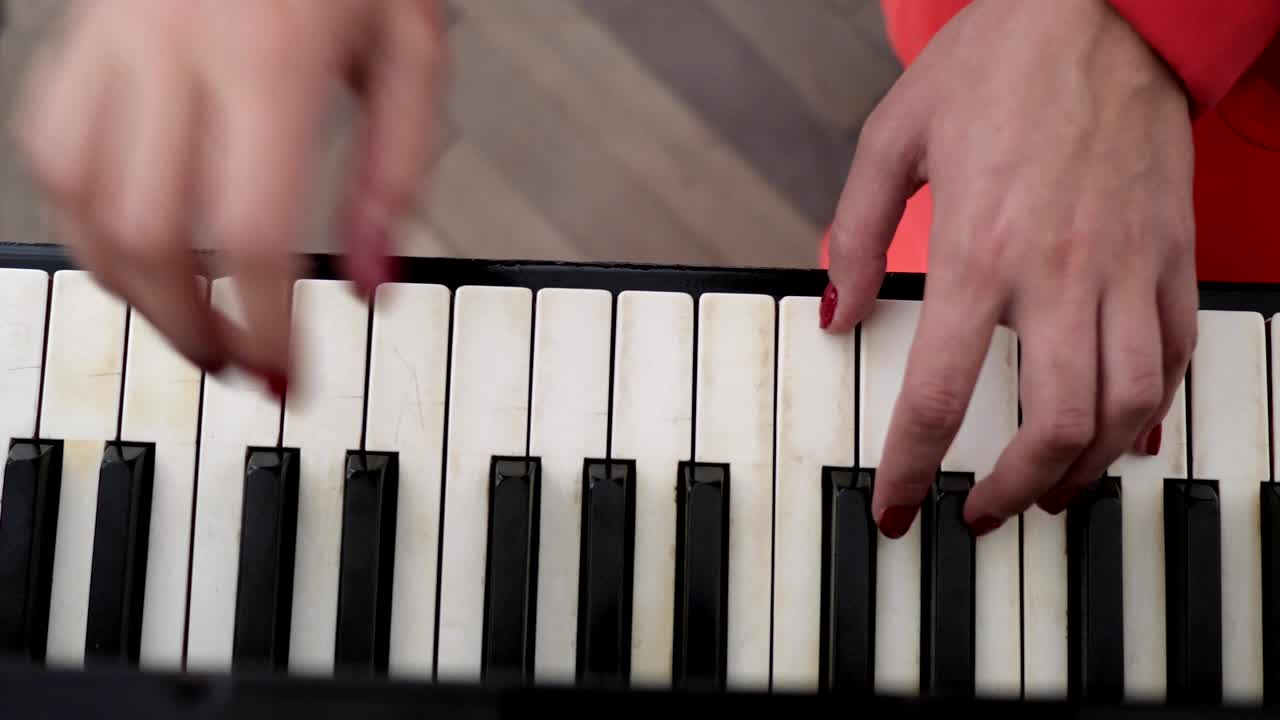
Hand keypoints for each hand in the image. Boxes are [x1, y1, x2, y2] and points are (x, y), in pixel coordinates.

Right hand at [13, 0, 447, 389]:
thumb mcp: (411, 46)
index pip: (253, 235)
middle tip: (233, 366)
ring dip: (127, 286)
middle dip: (189, 327)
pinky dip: (84, 216)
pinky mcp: (83, 31)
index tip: (287, 376)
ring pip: (79, 197)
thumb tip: (370, 285)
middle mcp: (175, 47)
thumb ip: (397, 171)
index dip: (265, 325)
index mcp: (272, 55)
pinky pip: (50, 143)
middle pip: (150, 234)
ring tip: (183, 324)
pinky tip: (131, 244)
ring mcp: (113, 35)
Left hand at [822, 0, 1196, 536]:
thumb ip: (857, 234)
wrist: (1103, 8)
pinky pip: (1174, 354)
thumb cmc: (998, 63)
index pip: (938, 394)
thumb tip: (839, 313)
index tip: (896, 508)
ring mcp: (1126, 267)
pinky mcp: (1173, 253)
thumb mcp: (893, 138)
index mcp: (977, 251)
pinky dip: (1151, 409)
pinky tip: (1124, 433)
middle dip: (1013, 492)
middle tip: (985, 516)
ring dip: (1084, 469)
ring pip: (1123, 407)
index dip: (911, 468)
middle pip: (1051, 424)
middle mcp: (1058, 274)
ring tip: (1051, 491)